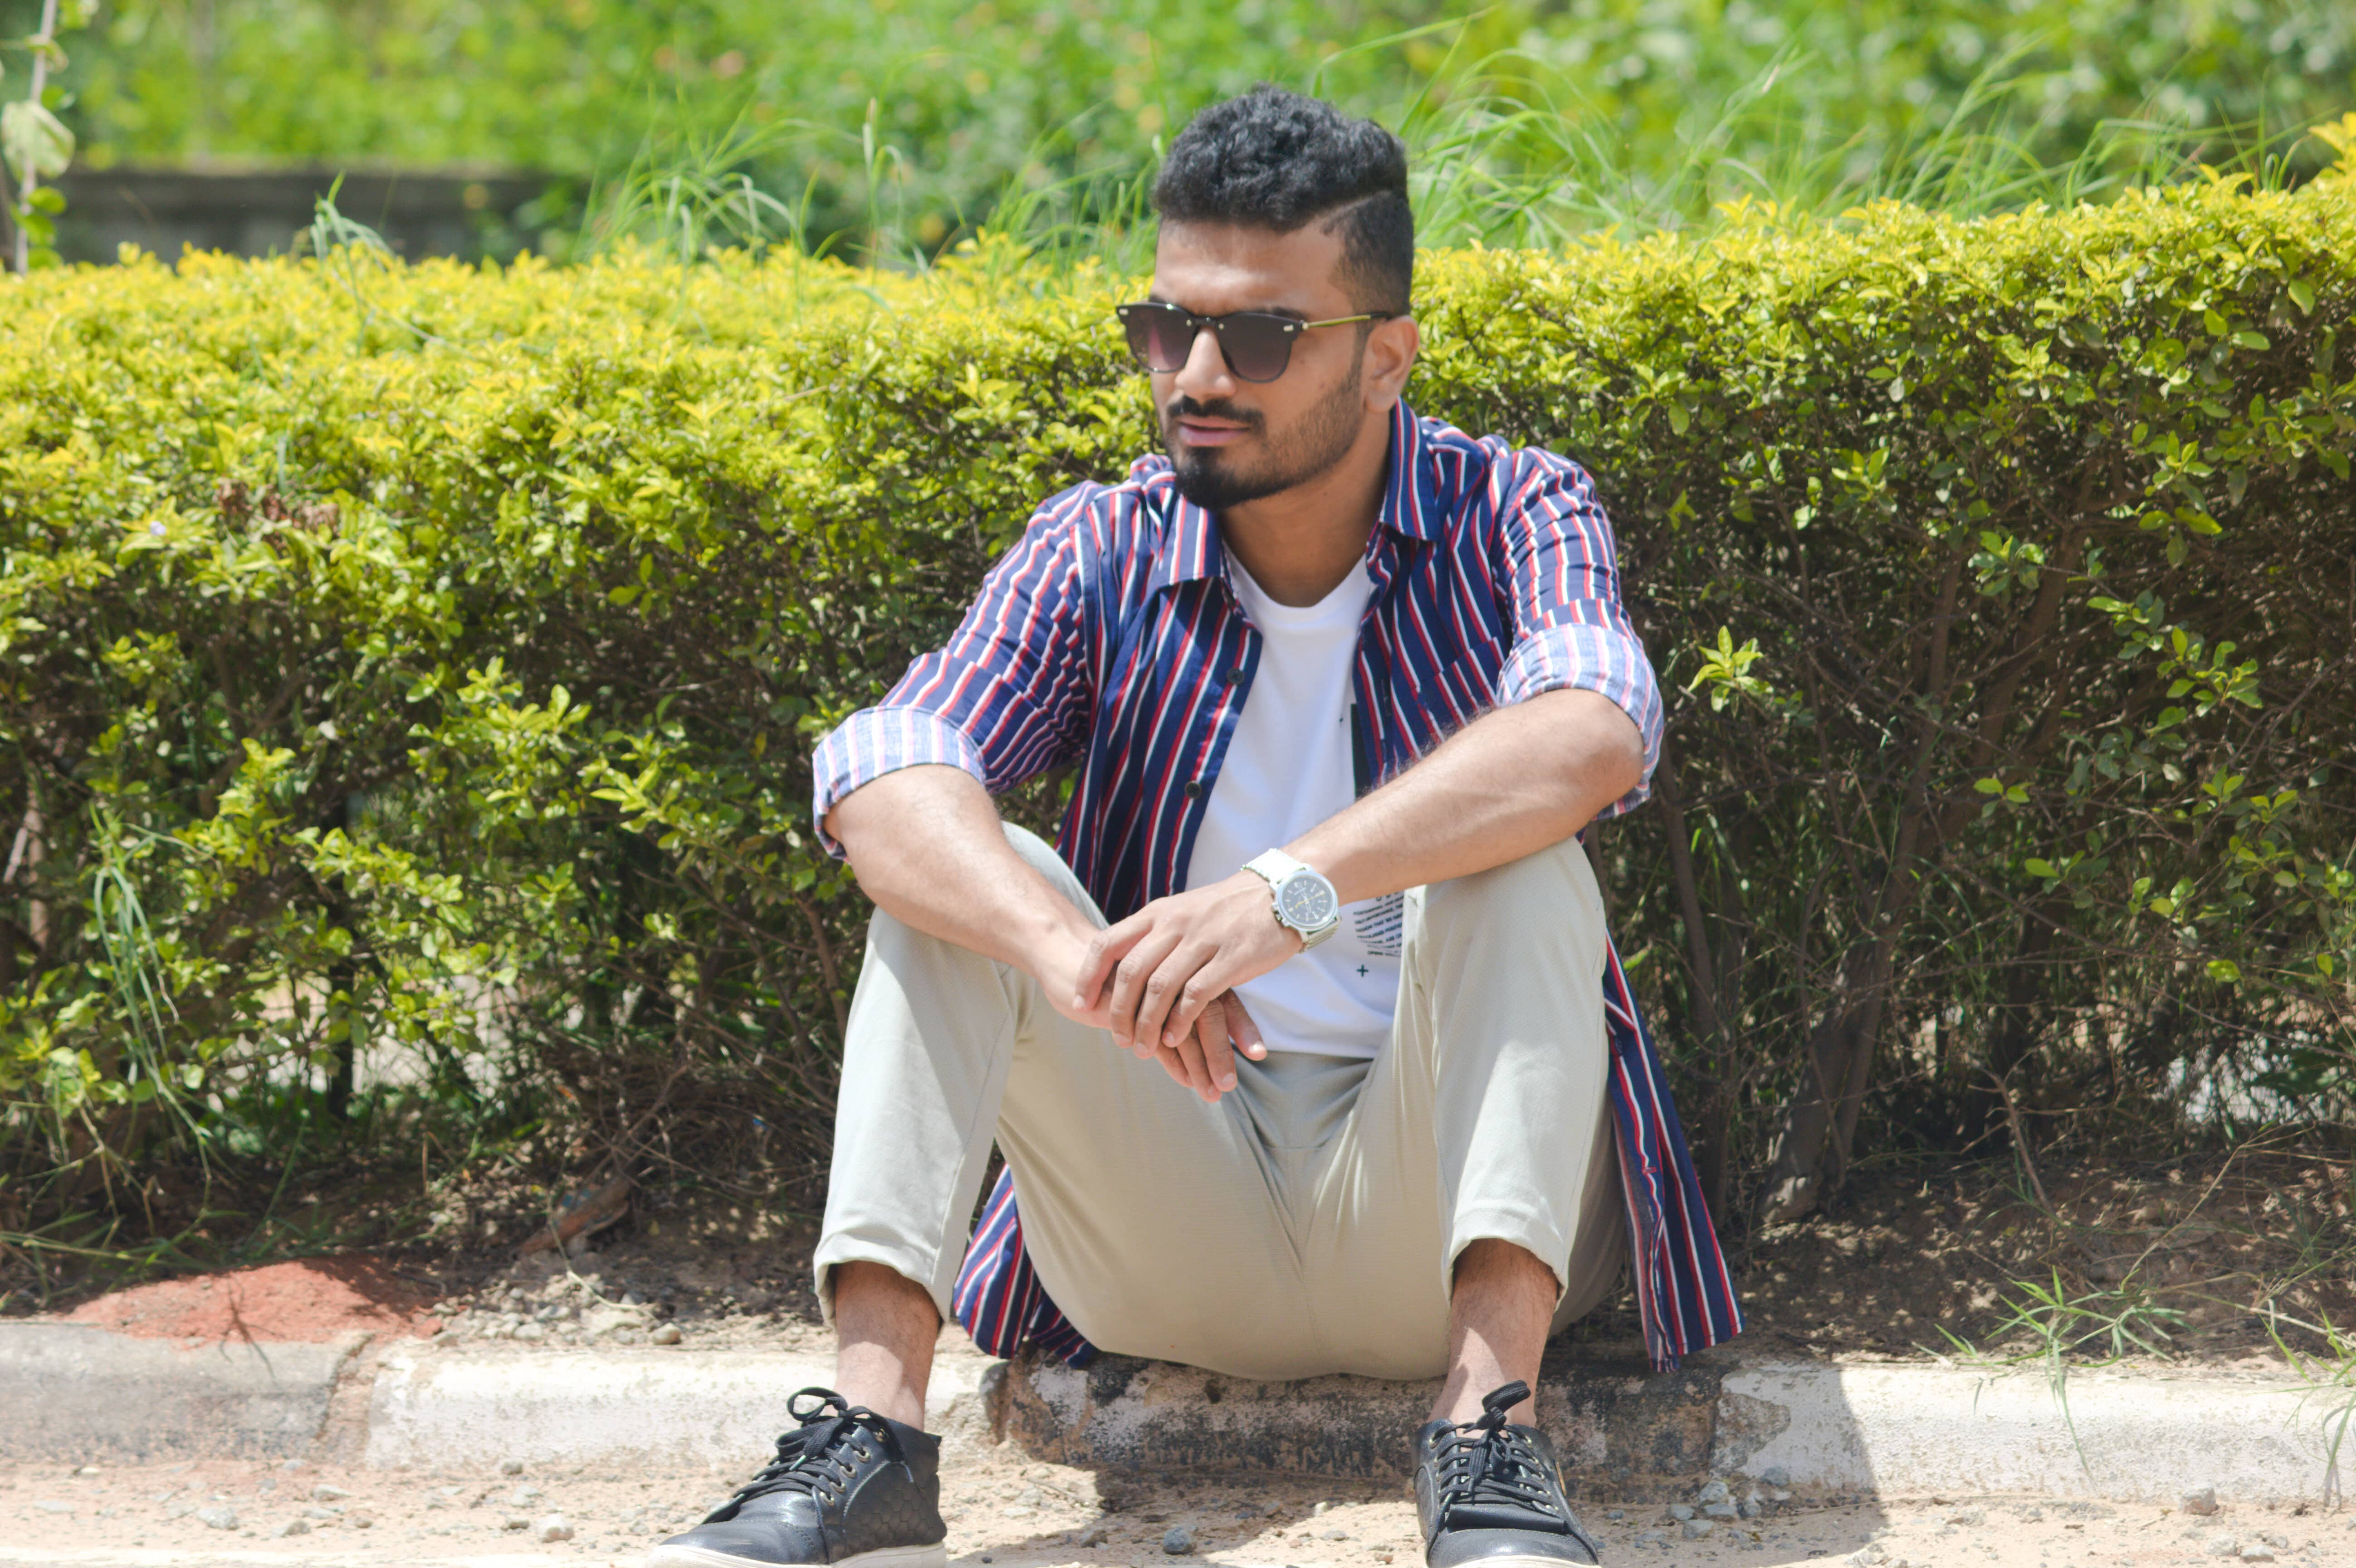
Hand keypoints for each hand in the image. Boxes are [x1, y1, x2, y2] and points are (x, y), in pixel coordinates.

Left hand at [1072, 872, 1297, 1099]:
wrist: (1281, 893)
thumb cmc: (1229, 910)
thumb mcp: (1183, 910)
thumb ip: (1156, 933)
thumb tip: (1125, 961)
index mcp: (1158, 913)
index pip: (1108, 943)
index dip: (1089, 976)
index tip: (1080, 1003)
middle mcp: (1174, 924)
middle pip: (1131, 973)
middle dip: (1119, 1012)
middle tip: (1119, 1039)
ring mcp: (1202, 940)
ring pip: (1160, 989)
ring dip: (1147, 1024)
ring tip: (1143, 1048)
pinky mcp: (1231, 959)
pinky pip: (1195, 996)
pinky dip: (1180, 1021)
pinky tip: (1174, 1038)